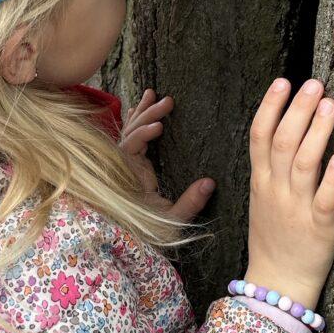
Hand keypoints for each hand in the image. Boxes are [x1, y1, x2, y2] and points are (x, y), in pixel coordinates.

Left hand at [119, 88, 215, 223]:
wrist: (129, 238)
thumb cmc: (149, 229)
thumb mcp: (172, 220)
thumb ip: (190, 203)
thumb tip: (209, 182)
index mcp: (130, 176)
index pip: (131, 147)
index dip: (143, 134)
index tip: (160, 126)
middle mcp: (124, 166)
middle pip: (130, 132)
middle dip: (148, 115)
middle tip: (169, 101)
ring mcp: (125, 164)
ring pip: (128, 131)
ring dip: (142, 112)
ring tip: (153, 93)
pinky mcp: (130, 165)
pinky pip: (129, 137)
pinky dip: (134, 121)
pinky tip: (138, 107)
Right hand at [246, 77, 333, 305]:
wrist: (278, 282)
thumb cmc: (275, 236)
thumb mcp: (263, 197)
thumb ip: (272, 166)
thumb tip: (288, 127)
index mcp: (261, 182)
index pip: (260, 136)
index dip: (271, 107)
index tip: (284, 82)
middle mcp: (277, 190)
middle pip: (284, 142)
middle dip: (298, 110)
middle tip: (314, 84)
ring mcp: (297, 208)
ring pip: (304, 164)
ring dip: (317, 132)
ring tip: (330, 105)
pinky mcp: (321, 226)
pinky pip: (325, 199)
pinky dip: (333, 178)